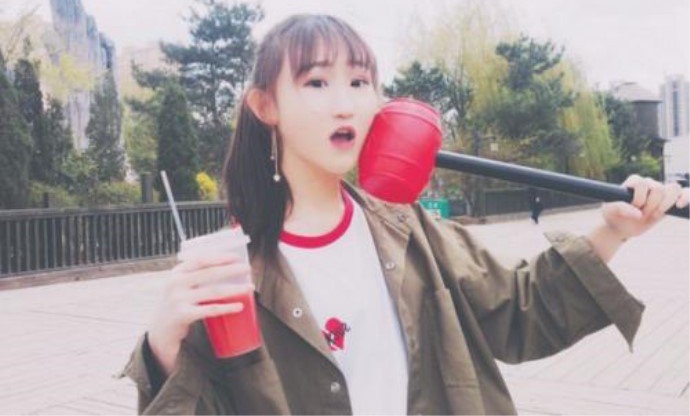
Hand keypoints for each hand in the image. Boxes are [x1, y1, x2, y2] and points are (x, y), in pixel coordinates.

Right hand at [147, 254, 252, 375]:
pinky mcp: (183, 315)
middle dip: (231, 270)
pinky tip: (239, 306)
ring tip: (249, 287)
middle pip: (209, 273)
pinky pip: (210, 309)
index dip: (219, 257)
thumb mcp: (180, 286)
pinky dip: (227, 307)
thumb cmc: (176, 304)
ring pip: (213, 291)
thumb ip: (195, 276)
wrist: (159, 330)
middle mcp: (176, 283)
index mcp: (177, 272)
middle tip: (248, 270)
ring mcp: (179, 299)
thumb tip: (227, 267)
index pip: (200, 260)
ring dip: (234, 289)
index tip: (236, 257)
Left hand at [600, 175, 687, 240]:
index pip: (642, 183)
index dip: (639, 198)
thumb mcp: (610, 211)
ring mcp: (660, 192)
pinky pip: (685, 193)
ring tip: (655, 215)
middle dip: (651, 206)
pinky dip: (686, 197)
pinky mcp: (670, 202)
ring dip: (665, 205)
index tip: (633, 207)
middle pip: (658, 189)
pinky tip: (680, 206)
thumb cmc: (614, 215)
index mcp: (633, 182)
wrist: (621, 226)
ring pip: (673, 188)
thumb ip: (620, 208)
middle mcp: (648, 184)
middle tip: (642, 215)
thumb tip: (638, 214)